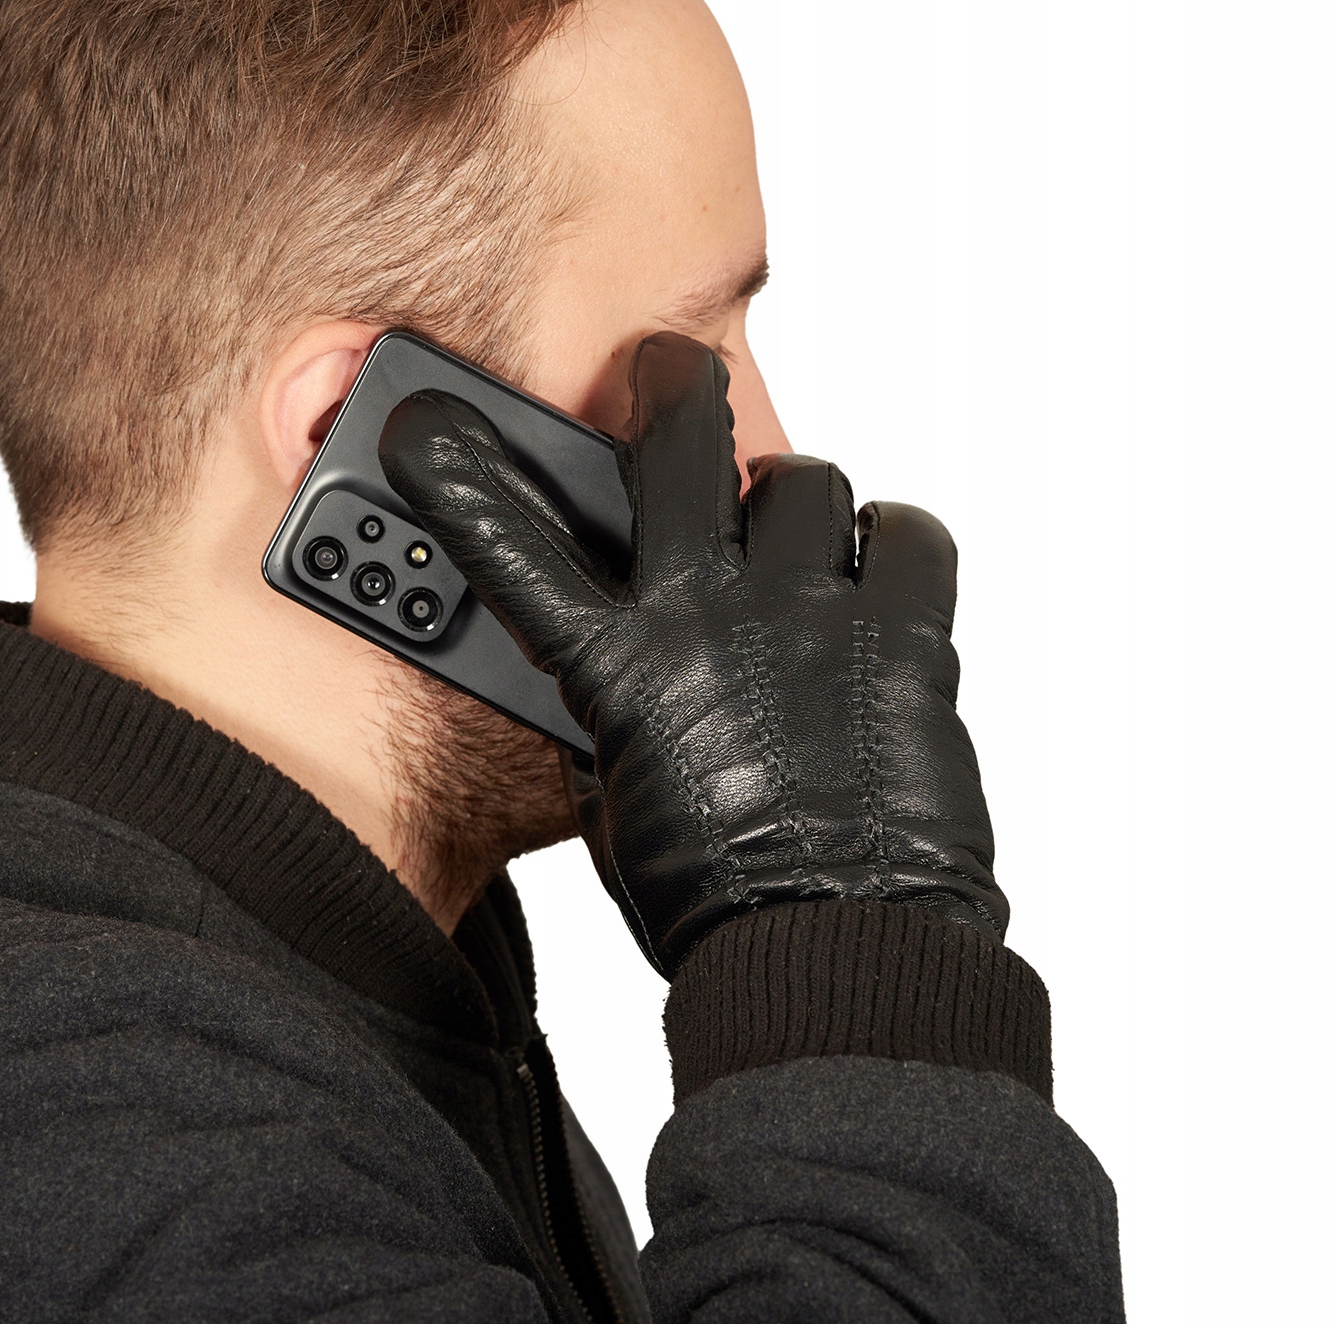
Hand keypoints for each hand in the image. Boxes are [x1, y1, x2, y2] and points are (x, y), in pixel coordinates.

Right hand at [379, 333, 1006, 976]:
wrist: (833, 955)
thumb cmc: (717, 899)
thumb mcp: (620, 800)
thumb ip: (619, 705)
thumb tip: (641, 650)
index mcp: (620, 669)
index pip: (514, 548)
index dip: (463, 479)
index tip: (432, 431)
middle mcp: (710, 617)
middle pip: (682, 435)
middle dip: (670, 387)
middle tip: (671, 383)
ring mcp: (810, 615)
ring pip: (808, 480)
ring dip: (799, 512)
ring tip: (803, 561)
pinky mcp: (902, 635)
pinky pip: (907, 534)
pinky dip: (892, 551)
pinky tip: (877, 590)